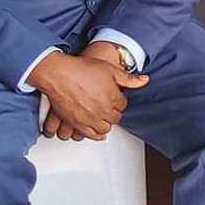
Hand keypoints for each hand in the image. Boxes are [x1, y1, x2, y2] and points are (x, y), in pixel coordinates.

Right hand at [28, 51, 148, 141]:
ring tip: (104, 118)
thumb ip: (129, 79)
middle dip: (114, 113)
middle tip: (110, 108)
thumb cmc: (82, 69)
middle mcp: (102, 110)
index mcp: (113, 98)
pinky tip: (96, 132)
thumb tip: (145, 80)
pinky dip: (94, 135)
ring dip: (106, 124)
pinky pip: (89, 135)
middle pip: (115, 119)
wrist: (59, 74)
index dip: (119, 101)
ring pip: (104, 128)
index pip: (123, 105)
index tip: (116, 98)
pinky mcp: (76, 123)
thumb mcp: (110, 70)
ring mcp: (89, 118)